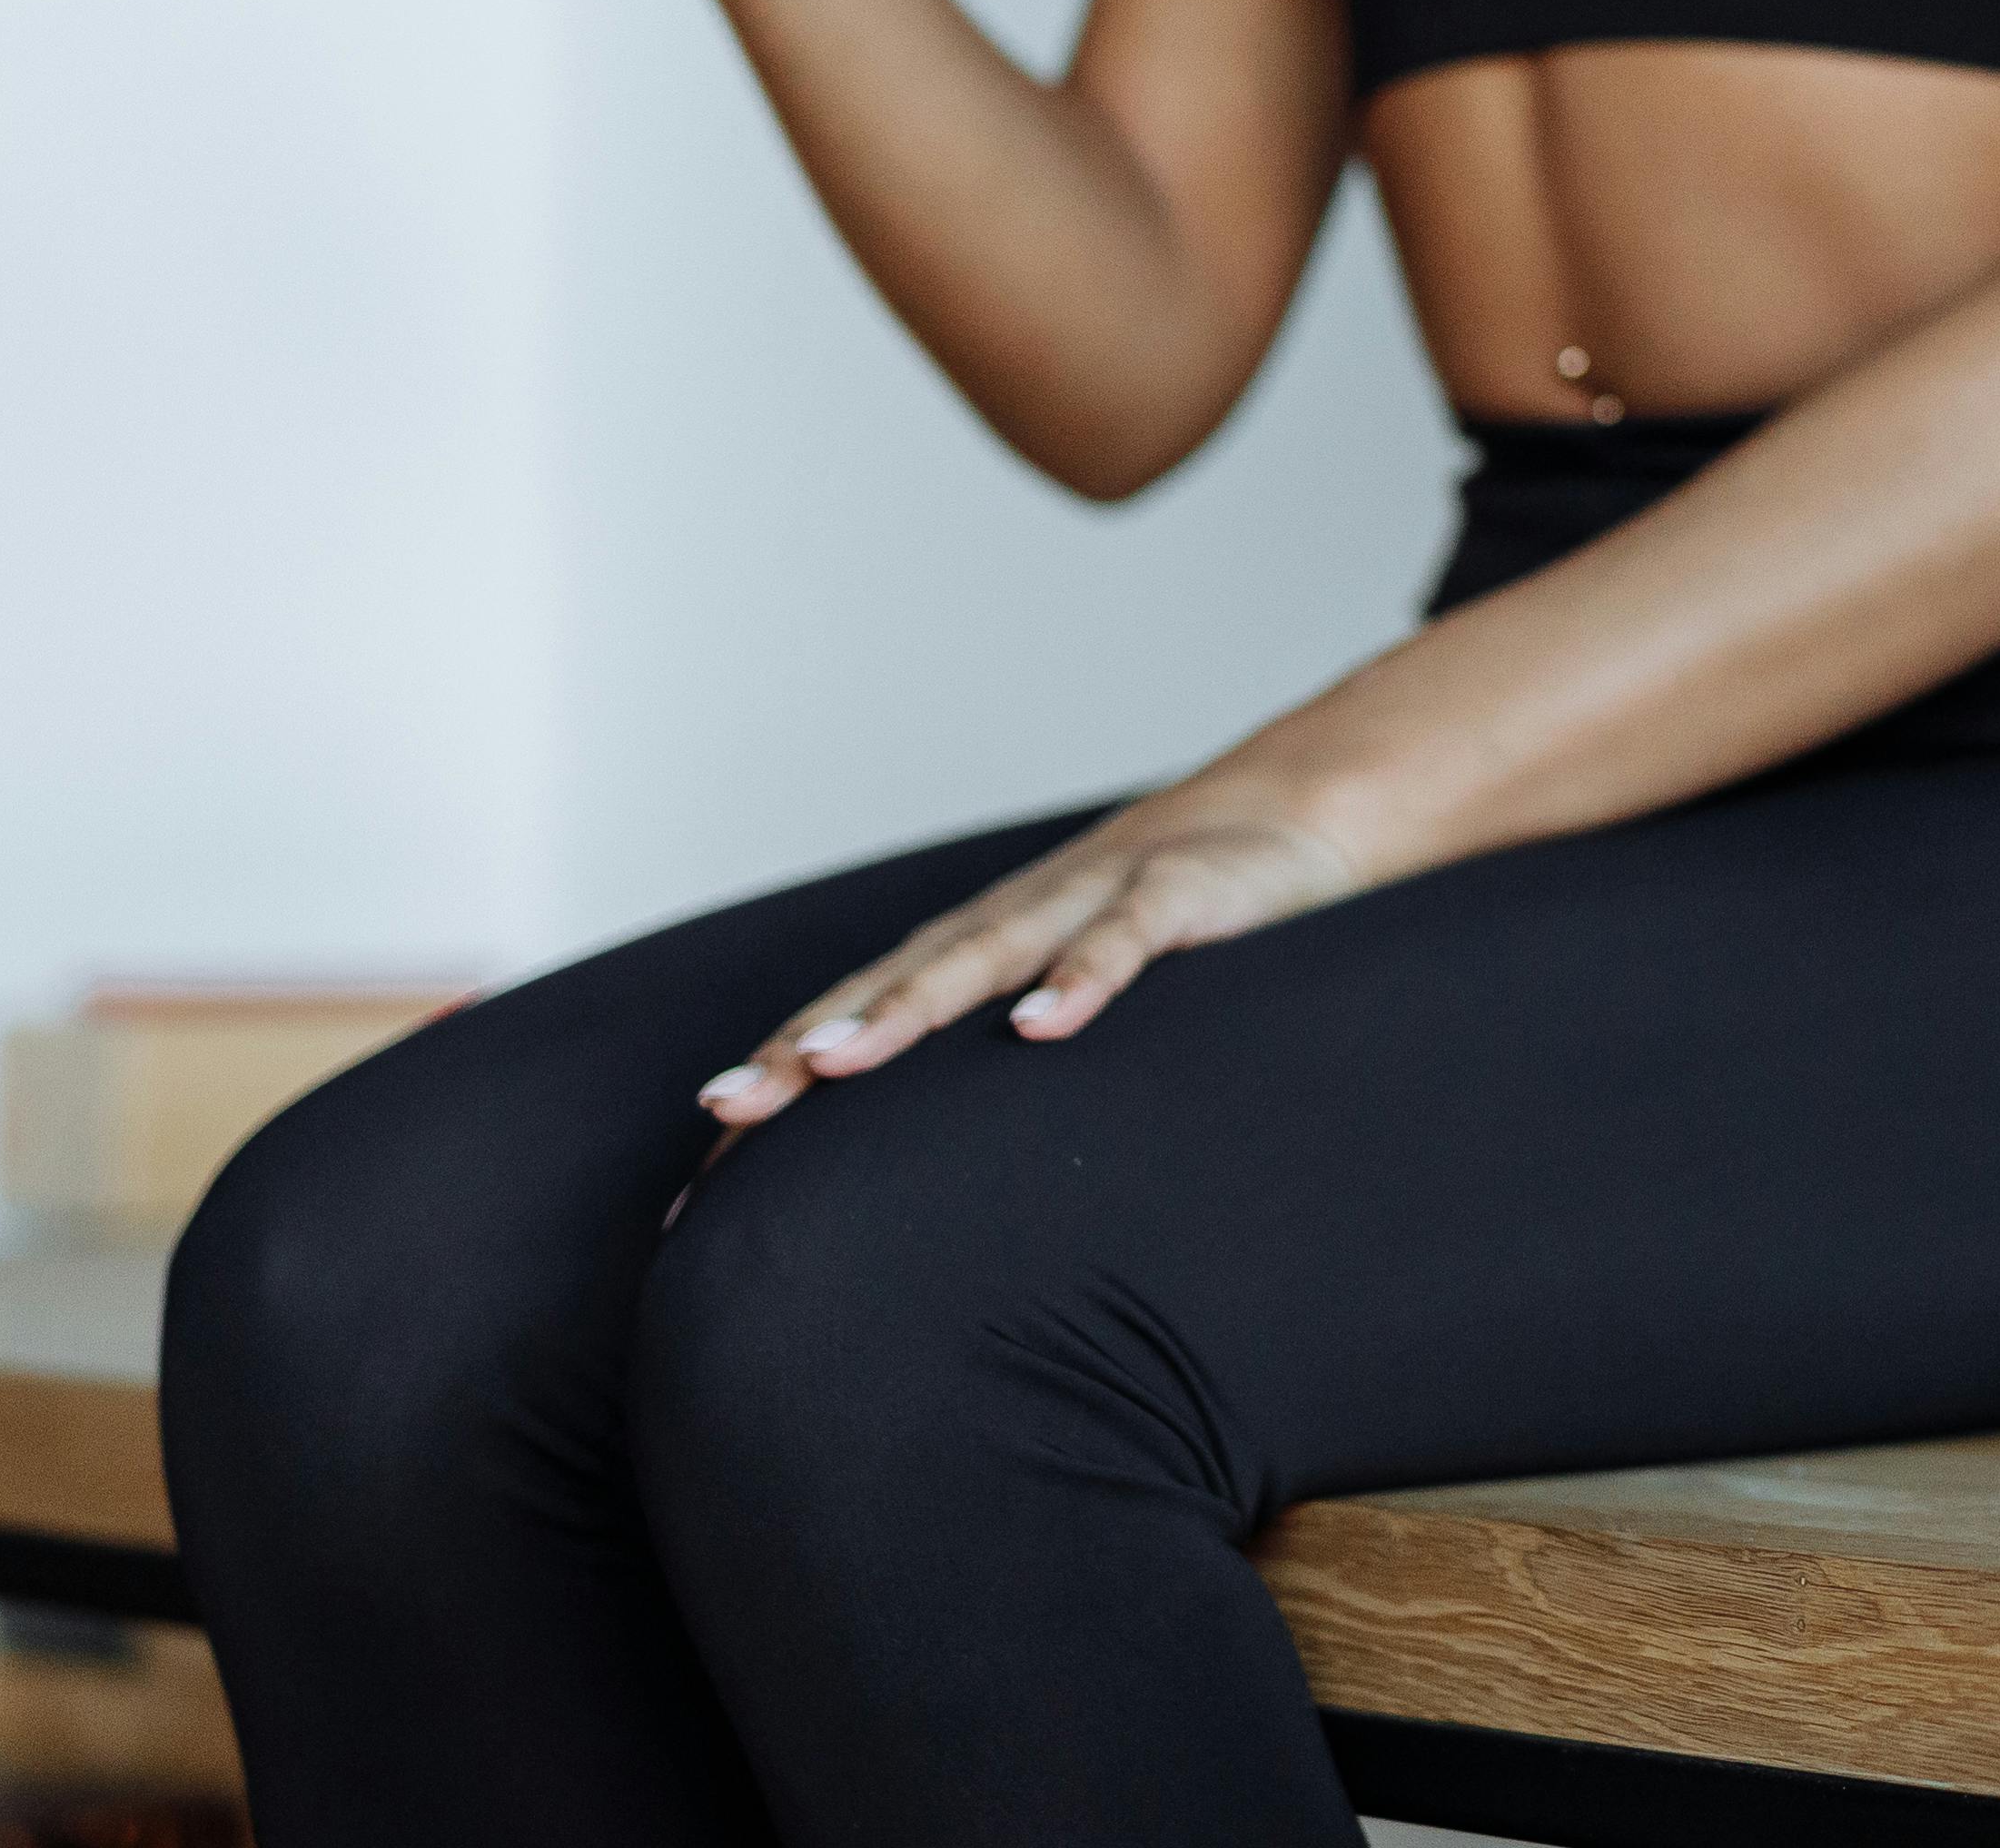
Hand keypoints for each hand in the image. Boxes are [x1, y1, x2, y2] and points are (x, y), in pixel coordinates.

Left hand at [695, 792, 1366, 1134]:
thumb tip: (914, 1184)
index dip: (783, 1085)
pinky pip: (1121, 940)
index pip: (857, 1017)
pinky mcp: (1175, 895)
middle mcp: (1011, 922)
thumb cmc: (1160, 923)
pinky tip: (1042, 1025)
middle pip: (892, 985)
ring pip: (982, 954)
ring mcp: (1088, 898)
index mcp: (975, 953)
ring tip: (834, 1059)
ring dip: (904, 1006)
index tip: (710, 1177)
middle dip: (806, 1044)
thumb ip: (998, 1067)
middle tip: (729, 1108)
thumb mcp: (1071, 993)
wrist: (1290, 815)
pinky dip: (1080, 978)